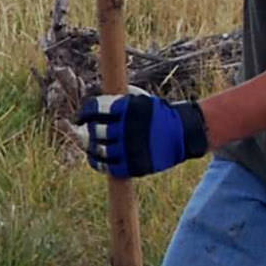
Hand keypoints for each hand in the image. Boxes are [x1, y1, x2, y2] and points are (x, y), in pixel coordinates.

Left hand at [79, 92, 207, 178]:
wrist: (184, 133)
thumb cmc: (158, 114)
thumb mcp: (141, 99)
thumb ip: (118, 100)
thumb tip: (94, 105)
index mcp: (127, 108)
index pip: (95, 109)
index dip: (85, 113)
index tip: (81, 117)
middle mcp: (126, 128)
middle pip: (95, 131)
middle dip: (86, 132)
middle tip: (83, 132)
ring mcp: (129, 148)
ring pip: (99, 150)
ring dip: (90, 147)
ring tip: (89, 145)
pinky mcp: (133, 165)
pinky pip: (108, 166)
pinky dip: (98, 162)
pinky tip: (96, 158)